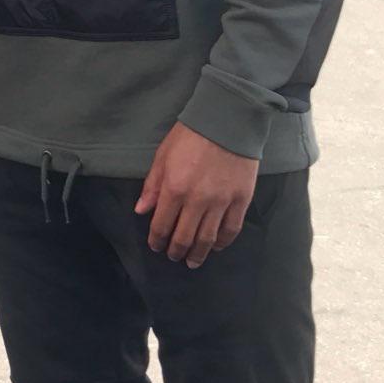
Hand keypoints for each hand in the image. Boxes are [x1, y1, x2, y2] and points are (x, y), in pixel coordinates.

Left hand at [135, 122, 257, 267]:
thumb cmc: (190, 135)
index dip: (157, 240)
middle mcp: (197, 200)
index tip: (156, 246)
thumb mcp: (163, 156)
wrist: (228, 121)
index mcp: (174, 189)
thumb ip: (152, 186)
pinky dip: (223, 242)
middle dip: (176, 251)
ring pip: (208, 239)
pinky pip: (231, 229)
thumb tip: (141, 210)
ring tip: (193, 261)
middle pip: (185, 237)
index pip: (162, 225)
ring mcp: (222, 202)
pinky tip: (216, 246)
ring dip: (198, 254)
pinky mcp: (242, 200)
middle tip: (173, 257)